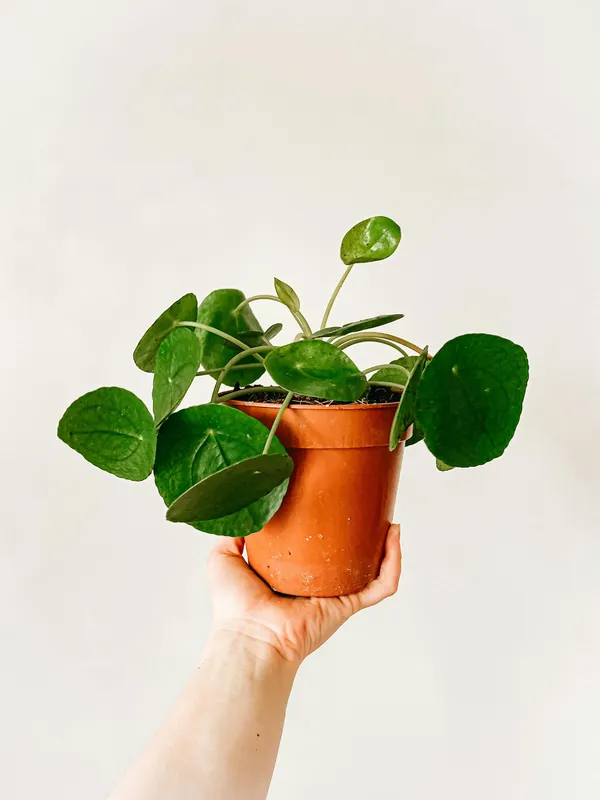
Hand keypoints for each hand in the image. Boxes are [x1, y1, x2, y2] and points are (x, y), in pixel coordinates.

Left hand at [207, 524, 400, 664]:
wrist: (249, 634)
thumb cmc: (234, 605)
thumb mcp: (224, 557)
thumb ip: (232, 532)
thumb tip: (240, 508)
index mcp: (293, 575)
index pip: (317, 549)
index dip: (329, 528)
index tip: (337, 503)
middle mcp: (318, 585)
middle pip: (349, 557)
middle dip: (363, 535)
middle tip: (369, 507)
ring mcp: (336, 596)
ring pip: (372, 569)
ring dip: (386, 546)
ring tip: (389, 519)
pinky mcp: (347, 605)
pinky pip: (380, 586)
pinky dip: (393, 563)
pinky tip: (394, 537)